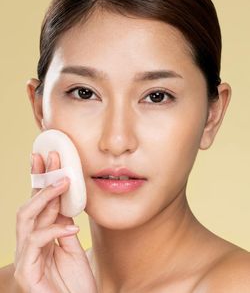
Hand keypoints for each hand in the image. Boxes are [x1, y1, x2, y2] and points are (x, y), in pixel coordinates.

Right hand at [14, 151, 96, 292]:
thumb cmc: (75, 283)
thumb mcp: (72, 246)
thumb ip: (65, 225)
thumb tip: (65, 201)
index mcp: (41, 236)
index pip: (38, 204)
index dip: (42, 180)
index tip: (49, 157)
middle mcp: (29, 243)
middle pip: (29, 205)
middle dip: (39, 179)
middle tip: (51, 158)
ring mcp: (25, 257)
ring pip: (26, 218)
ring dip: (45, 197)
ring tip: (63, 182)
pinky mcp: (27, 272)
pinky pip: (36, 242)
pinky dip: (54, 230)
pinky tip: (72, 228)